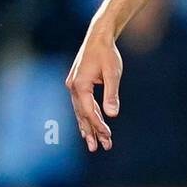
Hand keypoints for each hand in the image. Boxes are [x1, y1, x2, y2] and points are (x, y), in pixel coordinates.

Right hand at [65, 25, 122, 152]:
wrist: (99, 38)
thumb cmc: (107, 54)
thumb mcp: (113, 73)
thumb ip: (111, 94)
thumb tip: (112, 114)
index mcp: (80, 85)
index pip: (89, 111)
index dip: (98, 125)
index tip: (108, 137)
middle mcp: (73, 87)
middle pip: (82, 115)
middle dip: (91, 132)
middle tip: (98, 148)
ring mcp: (73, 86)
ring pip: (80, 112)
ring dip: (88, 127)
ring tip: (94, 144)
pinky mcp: (77, 85)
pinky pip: (81, 105)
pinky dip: (87, 117)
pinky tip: (91, 127)